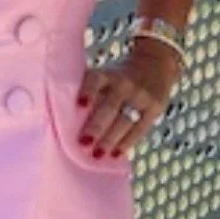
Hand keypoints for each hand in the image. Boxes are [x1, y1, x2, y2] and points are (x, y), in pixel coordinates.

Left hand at [77, 39, 182, 158]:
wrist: (155, 63)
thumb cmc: (118, 76)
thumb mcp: (105, 74)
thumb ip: (90, 91)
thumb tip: (64, 117)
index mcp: (108, 74)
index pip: (95, 80)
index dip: (88, 91)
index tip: (79, 105)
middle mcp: (125, 84)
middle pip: (110, 107)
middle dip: (97, 126)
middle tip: (84, 143)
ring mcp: (142, 96)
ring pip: (125, 121)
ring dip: (110, 140)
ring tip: (97, 155)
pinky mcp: (156, 108)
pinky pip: (140, 129)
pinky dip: (127, 143)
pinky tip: (115, 154)